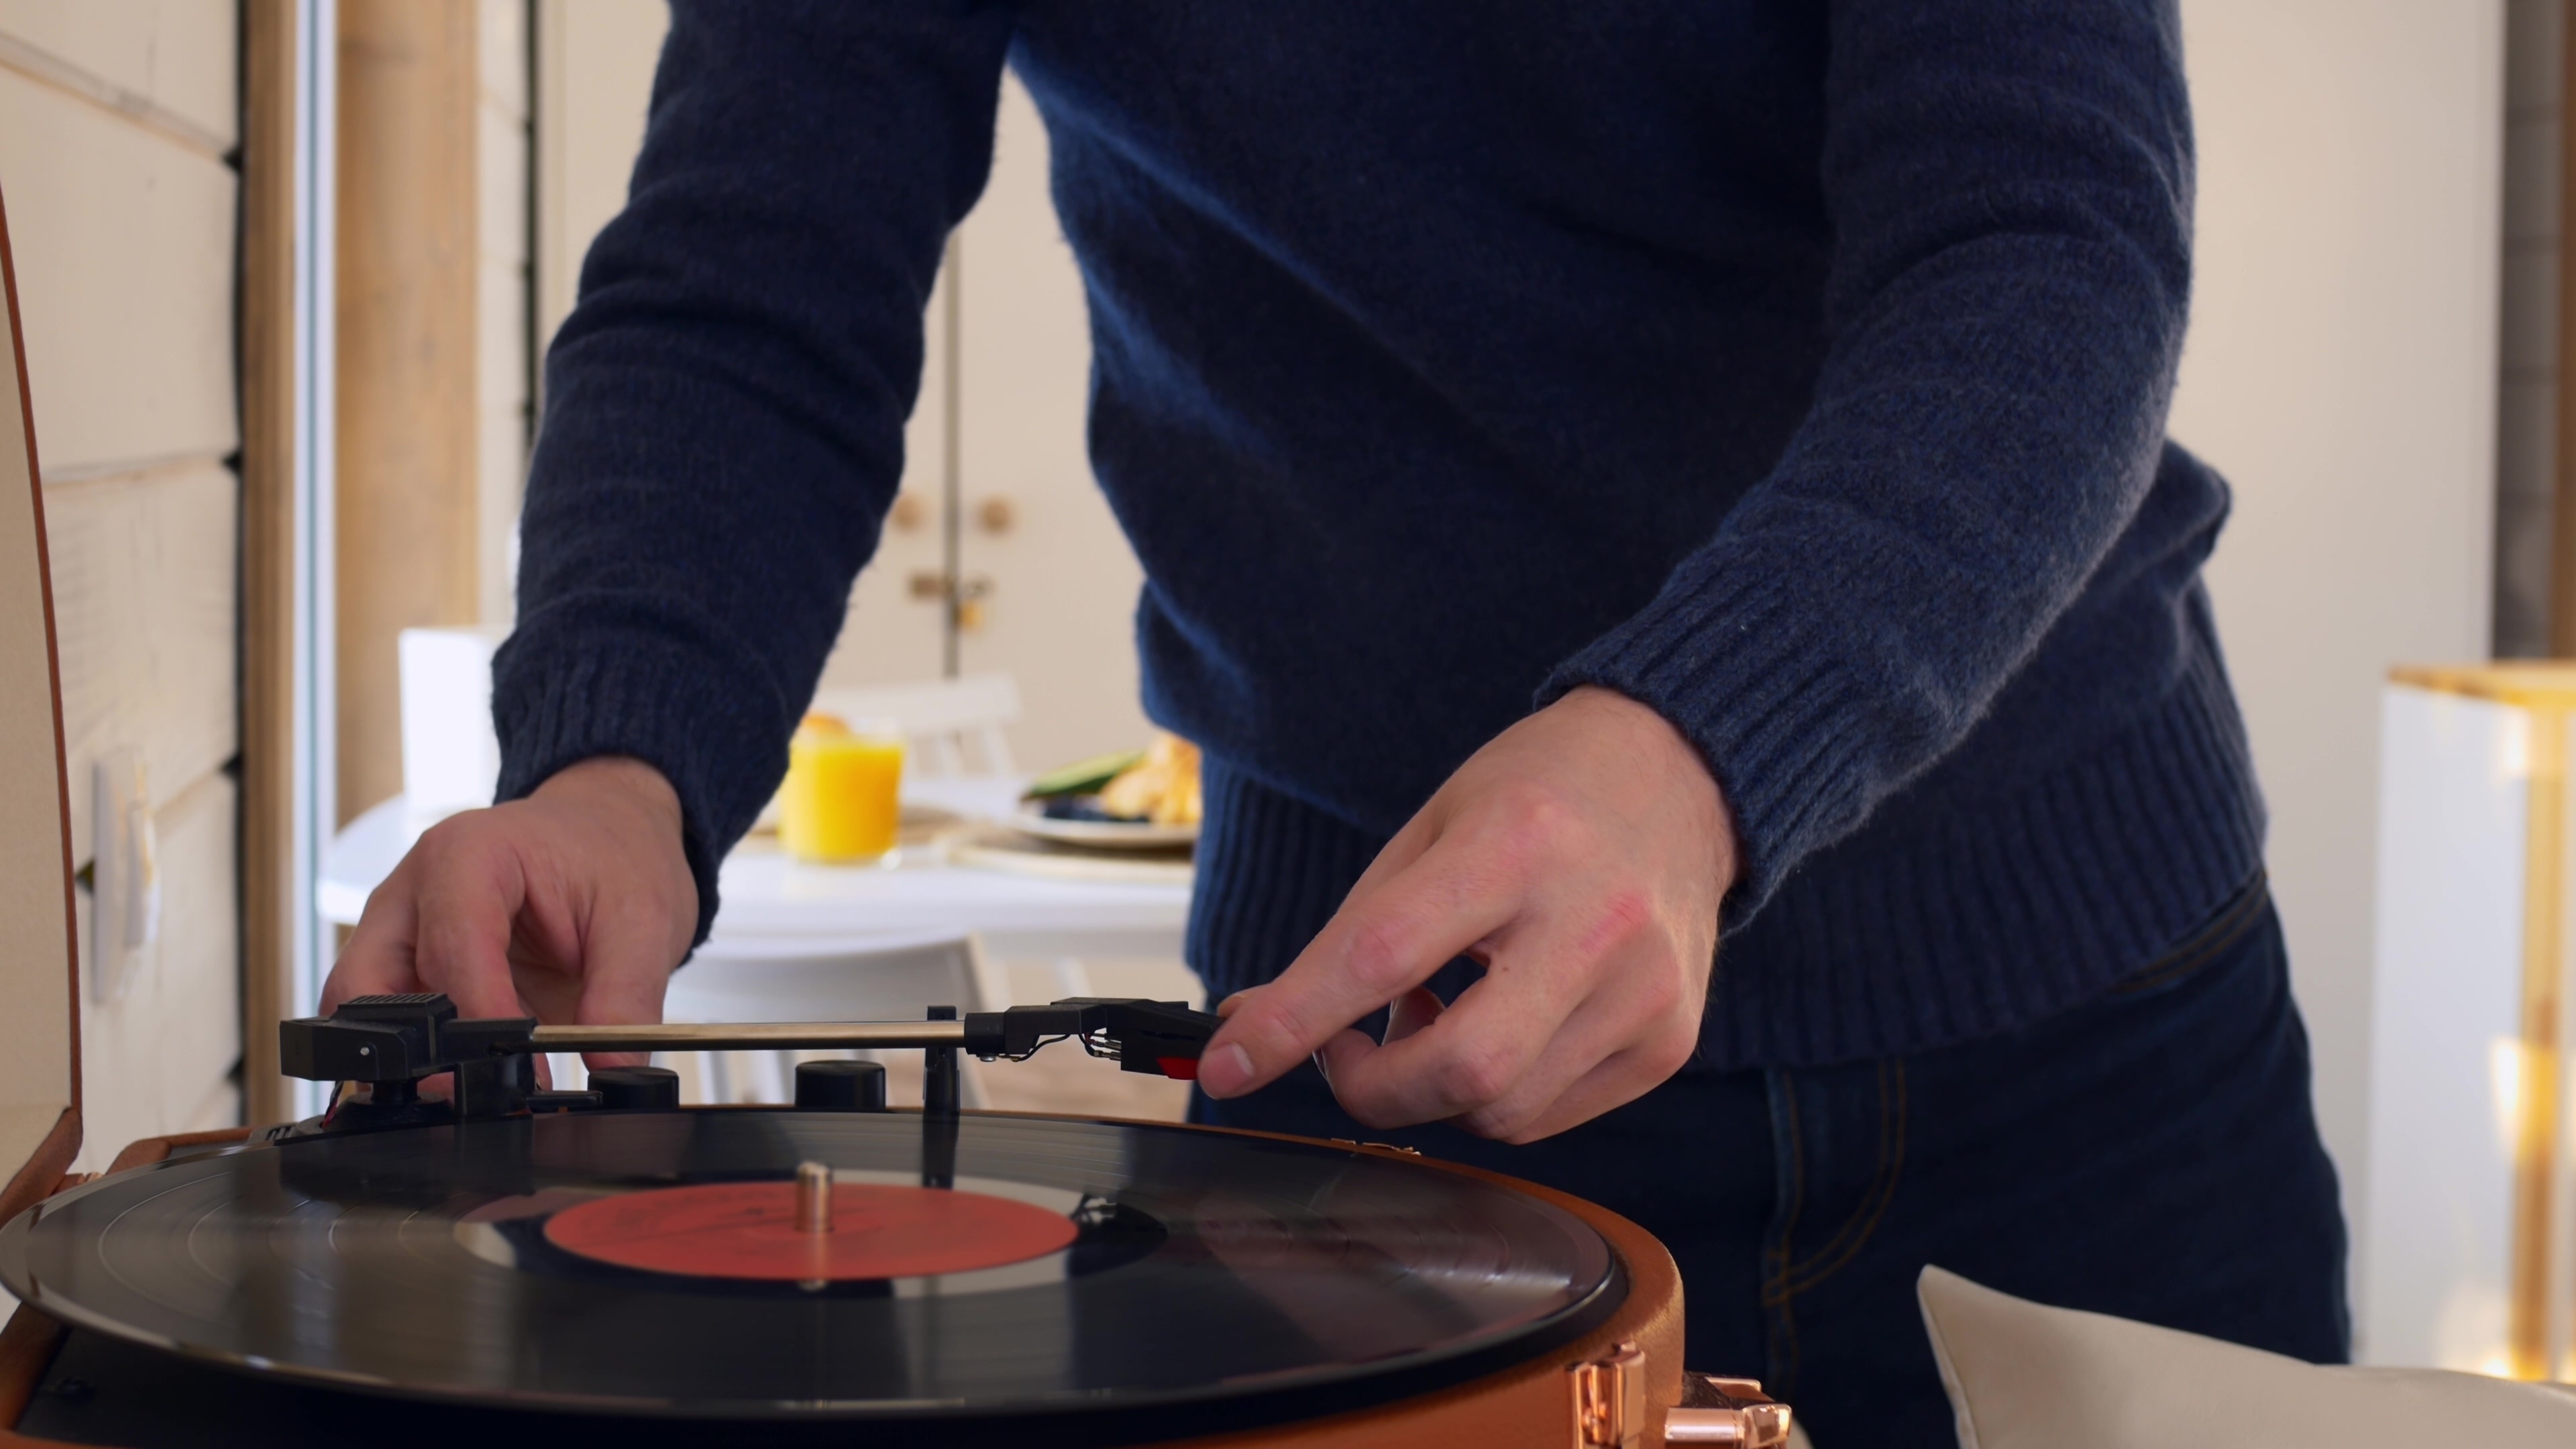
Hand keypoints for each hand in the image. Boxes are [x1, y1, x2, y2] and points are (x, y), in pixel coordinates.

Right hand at [321, 756, 698, 1068]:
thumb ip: (627, 997)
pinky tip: (478, 1079)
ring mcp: (399, 930)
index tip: (520, 1067)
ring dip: (410, 1061)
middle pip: (368, 982)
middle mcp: (413, 890)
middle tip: (478, 1093)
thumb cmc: (614, 856)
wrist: (607, 834)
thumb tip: (616, 1072)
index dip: (480, 1016)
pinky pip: (389, 1024)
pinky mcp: (404, 967)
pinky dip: (423, 1061)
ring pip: (361, 1011)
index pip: (450, 946)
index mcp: (467, 855)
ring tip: (483, 1092)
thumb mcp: (645, 919)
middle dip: (414, 1049)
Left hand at [1197, 687, 1734, 1142]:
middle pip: (1461, 1068)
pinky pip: (1548, 1116)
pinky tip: (1498, 1024)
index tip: (1228, 1066)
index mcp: (1516, 844)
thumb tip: (1252, 1028)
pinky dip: (1495, 1093)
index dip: (1295, 1022)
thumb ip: (1348, 935)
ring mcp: (1643, 991)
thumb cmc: (1540, 796)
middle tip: (1344, 1047)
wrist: (1684, 778)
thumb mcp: (1432, 829)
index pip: (1383, 954)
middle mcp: (1594, 921)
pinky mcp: (1667, 1040)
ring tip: (1439, 1012)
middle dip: (1371, 1086)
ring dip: (1434, 1089)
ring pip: (1500, 1112)